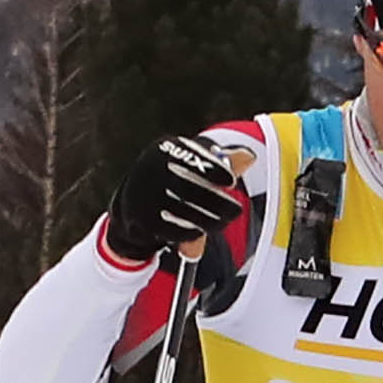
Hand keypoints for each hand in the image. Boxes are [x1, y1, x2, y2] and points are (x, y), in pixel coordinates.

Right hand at [106, 134, 239, 264]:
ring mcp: (143, 195)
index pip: (191, 156)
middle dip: (217, 201)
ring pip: (183, 210)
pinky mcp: (141, 220)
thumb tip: (249, 156)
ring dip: (209, 219)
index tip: (231, 181)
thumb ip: (221, 161)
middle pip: (189, 186)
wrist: (133, 205)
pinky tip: (199, 232)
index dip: (213, 169)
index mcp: (164, 149)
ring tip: (222, 222)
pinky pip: (173, 229)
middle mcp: (149, 169)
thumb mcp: (192, 165)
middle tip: (236, 210)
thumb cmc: (173, 180)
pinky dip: (190, 233)